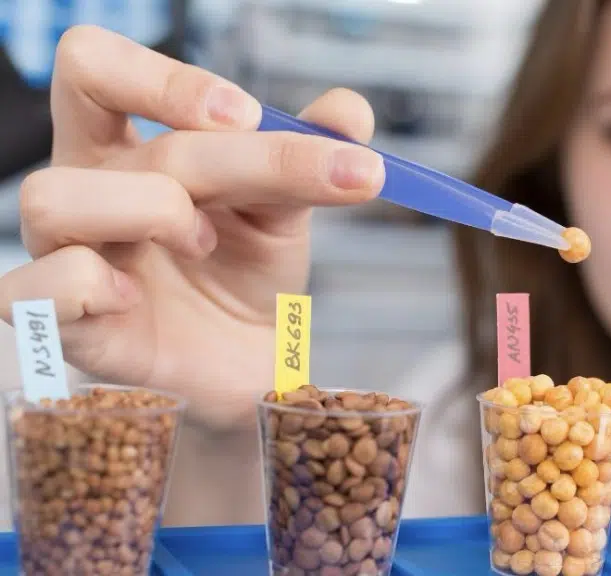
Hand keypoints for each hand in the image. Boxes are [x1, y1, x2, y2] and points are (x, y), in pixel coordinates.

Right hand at [0, 26, 383, 429]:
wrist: (248, 364)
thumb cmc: (246, 273)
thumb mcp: (285, 209)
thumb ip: (311, 154)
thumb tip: (349, 112)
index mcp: (128, 144)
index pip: (96, 65)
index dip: (161, 76)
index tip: (246, 115)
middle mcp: (86, 186)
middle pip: (90, 116)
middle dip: (205, 148)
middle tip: (262, 191)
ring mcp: (65, 253)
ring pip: (53, 197)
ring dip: (150, 210)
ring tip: (204, 243)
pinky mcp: (67, 326)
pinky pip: (40, 290)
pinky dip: (91, 285)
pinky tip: (138, 298)